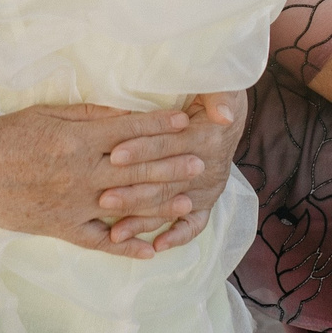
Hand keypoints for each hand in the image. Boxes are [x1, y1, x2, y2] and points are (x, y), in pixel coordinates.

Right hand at [0, 103, 214, 260]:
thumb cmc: (6, 136)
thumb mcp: (47, 114)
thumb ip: (88, 115)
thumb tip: (125, 112)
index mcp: (77, 141)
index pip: (128, 131)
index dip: (159, 125)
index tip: (186, 121)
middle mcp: (80, 174)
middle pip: (135, 169)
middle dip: (172, 164)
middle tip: (203, 161)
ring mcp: (73, 205)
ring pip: (125, 207)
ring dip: (160, 205)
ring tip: (189, 203)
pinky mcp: (62, 228)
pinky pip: (100, 241)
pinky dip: (126, 247)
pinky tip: (150, 249)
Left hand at [99, 91, 246, 251]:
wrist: (227, 110)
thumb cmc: (212, 91)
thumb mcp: (218, 85)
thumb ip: (219, 95)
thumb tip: (223, 115)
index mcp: (207, 138)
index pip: (168, 146)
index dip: (142, 149)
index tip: (114, 155)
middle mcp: (209, 168)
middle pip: (166, 182)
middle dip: (133, 192)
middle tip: (103, 199)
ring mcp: (208, 189)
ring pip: (172, 207)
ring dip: (144, 221)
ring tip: (115, 233)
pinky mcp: (207, 201)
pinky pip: (194, 225)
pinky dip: (178, 236)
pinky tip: (156, 247)